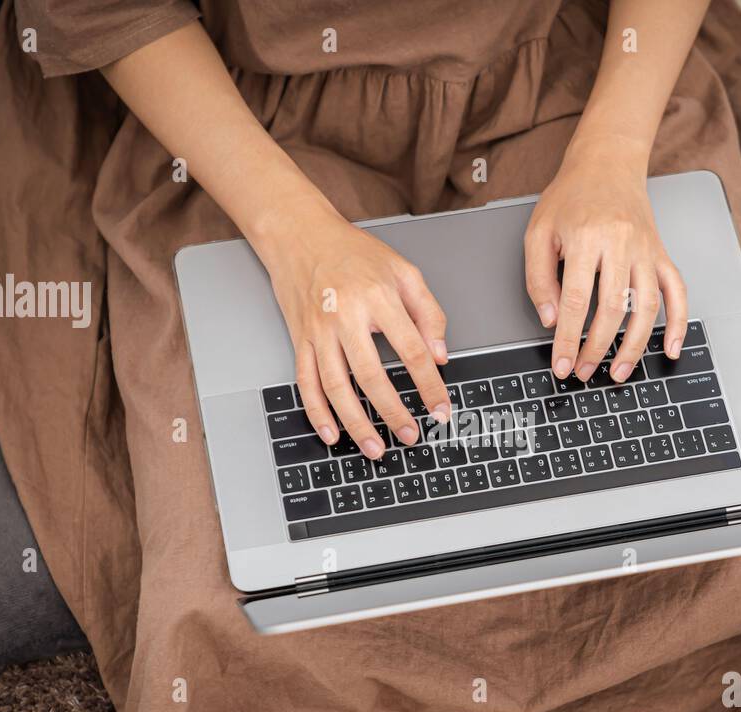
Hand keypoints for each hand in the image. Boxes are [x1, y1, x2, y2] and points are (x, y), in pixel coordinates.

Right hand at [254, 209, 451, 459]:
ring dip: (356, 423)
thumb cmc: (353, 252)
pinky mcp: (299, 339)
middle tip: (411, 435)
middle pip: (371, 375)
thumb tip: (440, 355)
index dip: (429, 385)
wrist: (300, 235)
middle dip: (393, 412)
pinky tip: (332, 433)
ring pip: (336, 387)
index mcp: (378, 297)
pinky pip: (305, 382)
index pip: (412, 350)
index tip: (441, 408)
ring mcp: (318, 330)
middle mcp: (345, 316)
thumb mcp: (403, 271)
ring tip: (375, 448)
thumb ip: (429, 312)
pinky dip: (317, 412)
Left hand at [524, 139, 687, 383]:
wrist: (607, 163)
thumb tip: (549, 319)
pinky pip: (677, 291)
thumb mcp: (539, 231)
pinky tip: (672, 348)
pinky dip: (679, 322)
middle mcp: (621, 243)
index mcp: (587, 236)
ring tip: (619, 372)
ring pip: (647, 306)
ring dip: (635, 346)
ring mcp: (646, 249)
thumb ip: (538, 277)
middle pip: (613, 308)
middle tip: (584, 372)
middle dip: (597, 347)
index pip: (576, 299)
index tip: (562, 363)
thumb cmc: (571, 197)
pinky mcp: (661, 253)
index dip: (568, 338)